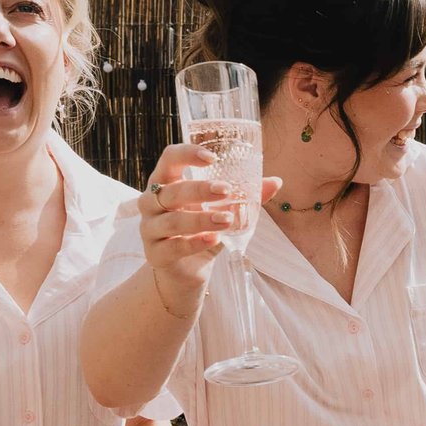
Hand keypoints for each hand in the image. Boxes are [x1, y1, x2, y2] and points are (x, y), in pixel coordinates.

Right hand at [139, 141, 275, 314]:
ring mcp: (149, 229)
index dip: (186, 154)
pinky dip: (194, 243)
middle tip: (226, 191)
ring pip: (172, 221)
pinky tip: (215, 240)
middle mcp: (152, 202)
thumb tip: (275, 182)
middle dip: (199, 190)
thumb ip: (245, 196)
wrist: (186, 270)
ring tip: (227, 219)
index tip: (212, 158)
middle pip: (171, 191)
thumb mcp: (223, 210)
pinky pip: (173, 248)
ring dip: (201, 219)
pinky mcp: (155, 255)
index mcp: (166, 183)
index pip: (169, 159)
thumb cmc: (201, 231)